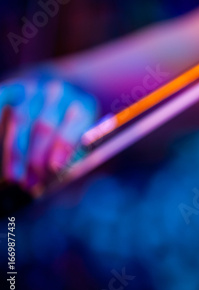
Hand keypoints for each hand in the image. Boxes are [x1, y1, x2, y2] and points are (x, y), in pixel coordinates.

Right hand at [0, 77, 97, 195]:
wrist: (57, 95)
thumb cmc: (72, 129)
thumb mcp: (85, 141)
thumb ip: (78, 160)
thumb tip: (65, 185)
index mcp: (83, 105)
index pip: (73, 125)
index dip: (62, 147)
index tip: (54, 169)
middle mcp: (58, 93)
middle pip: (44, 125)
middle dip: (36, 158)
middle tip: (31, 184)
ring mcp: (32, 89)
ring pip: (20, 120)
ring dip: (15, 153)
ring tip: (13, 178)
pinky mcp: (11, 89)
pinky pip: (0, 106)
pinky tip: (0, 154)